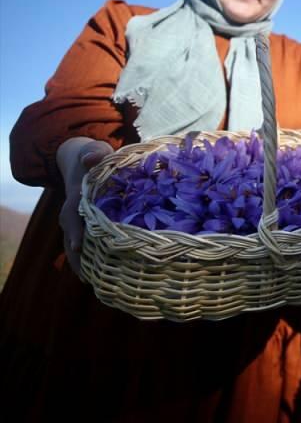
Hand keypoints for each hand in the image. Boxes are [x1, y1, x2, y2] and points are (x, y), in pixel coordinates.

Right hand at [56, 137, 113, 275]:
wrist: (82, 159)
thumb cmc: (94, 156)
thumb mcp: (95, 151)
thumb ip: (94, 153)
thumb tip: (89, 161)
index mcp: (78, 195)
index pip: (74, 214)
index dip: (76, 230)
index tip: (80, 245)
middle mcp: (73, 210)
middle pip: (71, 234)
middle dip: (77, 254)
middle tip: (85, 276)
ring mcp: (76, 218)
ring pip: (74, 241)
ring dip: (80, 260)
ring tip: (90, 281)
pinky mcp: (83, 222)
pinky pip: (82, 240)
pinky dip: (86, 256)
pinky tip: (95, 273)